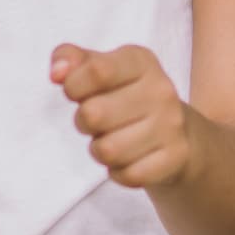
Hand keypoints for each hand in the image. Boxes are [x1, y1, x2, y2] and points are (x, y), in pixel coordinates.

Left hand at [53, 42, 194, 188]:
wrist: (177, 133)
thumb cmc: (124, 96)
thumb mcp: (99, 68)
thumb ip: (70, 59)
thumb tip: (57, 73)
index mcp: (141, 61)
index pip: (97, 71)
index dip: (73, 86)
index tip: (73, 92)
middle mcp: (161, 90)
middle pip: (94, 114)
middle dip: (84, 122)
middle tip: (95, 121)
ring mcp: (171, 125)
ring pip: (108, 150)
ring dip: (99, 150)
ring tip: (111, 140)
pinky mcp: (175, 157)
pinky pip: (128, 175)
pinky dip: (119, 172)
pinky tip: (128, 159)